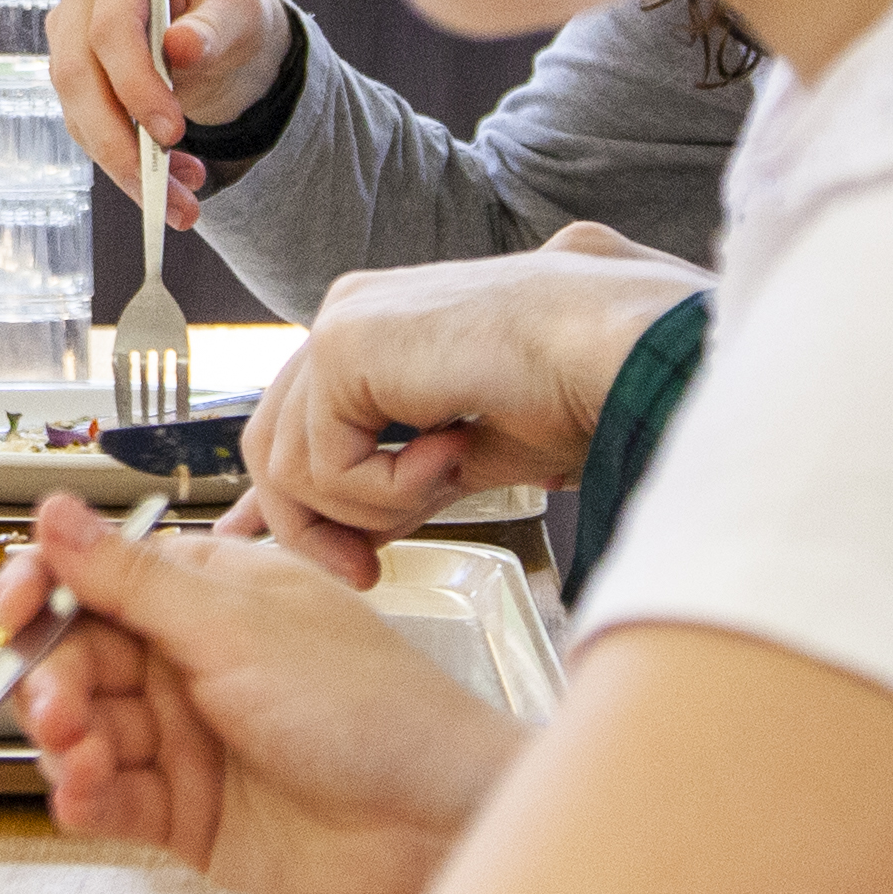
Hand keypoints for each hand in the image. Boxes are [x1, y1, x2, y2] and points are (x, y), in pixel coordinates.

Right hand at [0, 498, 524, 893]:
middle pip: (77, 659)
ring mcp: (185, 740)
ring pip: (85, 731)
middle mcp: (188, 663)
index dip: (45, 589)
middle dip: (53, 677)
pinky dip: (85, 797)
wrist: (432, 820)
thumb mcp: (237, 629)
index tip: (16, 604)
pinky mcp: (185, 814)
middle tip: (56, 702)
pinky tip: (83, 795)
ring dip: (66, 740)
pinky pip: (110, 799)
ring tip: (80, 752)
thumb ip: (132, 580)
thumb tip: (53, 511)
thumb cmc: (367, 707)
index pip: (96, 580)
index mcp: (206, 596)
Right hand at [46, 0, 288, 227]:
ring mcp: (69, 30)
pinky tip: (166, 186)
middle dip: (120, 140)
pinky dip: (122, 164)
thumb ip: (216, 25)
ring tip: (180, 201)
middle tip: (166, 188)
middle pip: (79, 73)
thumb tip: (181, 46)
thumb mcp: (244, 10)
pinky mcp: (71, 73)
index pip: (112, 26)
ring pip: (76, 109)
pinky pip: (84, 127)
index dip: (136, 84)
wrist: (219, 33)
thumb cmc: (231, 11)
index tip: (172, 133)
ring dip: (123, 163)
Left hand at [223, 226, 707, 584]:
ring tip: (450, 476)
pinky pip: (325, 464)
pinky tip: (452, 453)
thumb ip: (396, 488)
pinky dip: (389, 488)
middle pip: (275, 448)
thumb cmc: (573, 393)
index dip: (286, 501)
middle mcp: (346, 317)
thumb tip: (352, 538)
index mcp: (374, 332)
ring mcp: (340, 324)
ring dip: (373, 505)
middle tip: (365, 576)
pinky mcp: (343, 343)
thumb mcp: (464, 460)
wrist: (618, 350)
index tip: (289, 556)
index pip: (295, 424)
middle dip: (313, 528)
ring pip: (292, 467)